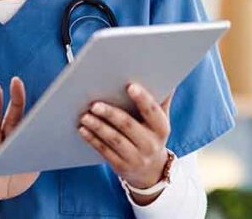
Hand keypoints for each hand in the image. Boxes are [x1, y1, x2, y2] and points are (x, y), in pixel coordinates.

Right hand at [0, 77, 38, 217]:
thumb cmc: (13, 178)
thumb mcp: (32, 167)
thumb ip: (40, 153)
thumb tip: (58, 138)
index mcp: (14, 139)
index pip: (17, 116)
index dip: (18, 99)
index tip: (18, 82)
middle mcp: (1, 141)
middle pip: (5, 117)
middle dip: (8, 99)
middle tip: (12, 82)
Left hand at [78, 83, 172, 199]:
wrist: (151, 171)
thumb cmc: (152, 136)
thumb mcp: (160, 121)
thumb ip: (161, 100)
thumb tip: (168, 79)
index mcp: (161, 128)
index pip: (152, 111)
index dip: (142, 99)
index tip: (130, 86)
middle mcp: (150, 144)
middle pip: (128, 125)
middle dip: (111, 114)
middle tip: (95, 104)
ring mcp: (136, 157)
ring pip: (114, 140)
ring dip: (98, 127)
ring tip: (85, 116)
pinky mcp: (121, 166)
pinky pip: (105, 151)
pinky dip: (92, 140)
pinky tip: (83, 130)